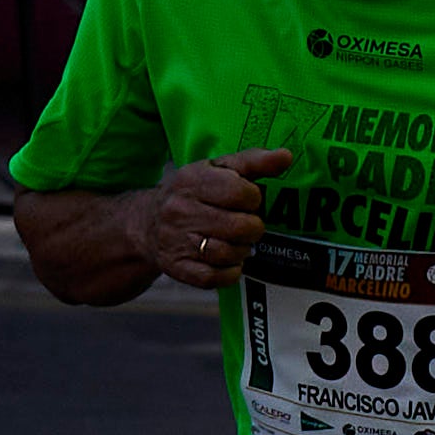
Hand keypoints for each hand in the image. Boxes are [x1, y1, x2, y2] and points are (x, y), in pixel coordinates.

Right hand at [143, 148, 289, 286]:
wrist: (147, 223)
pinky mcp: (177, 267)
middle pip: (240, 227)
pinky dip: (230, 272)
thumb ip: (254, 161)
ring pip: (230, 254)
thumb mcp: (218, 169)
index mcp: (191, 180)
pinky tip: (227, 261)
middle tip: (244, 224)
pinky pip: (216, 277)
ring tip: (234, 241)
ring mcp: (176, 241)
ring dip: (242, 250)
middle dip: (252, 228)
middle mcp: (180, 210)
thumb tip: (286, 156)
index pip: (241, 192)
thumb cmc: (193, 194)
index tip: (246, 200)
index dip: (253, 199)